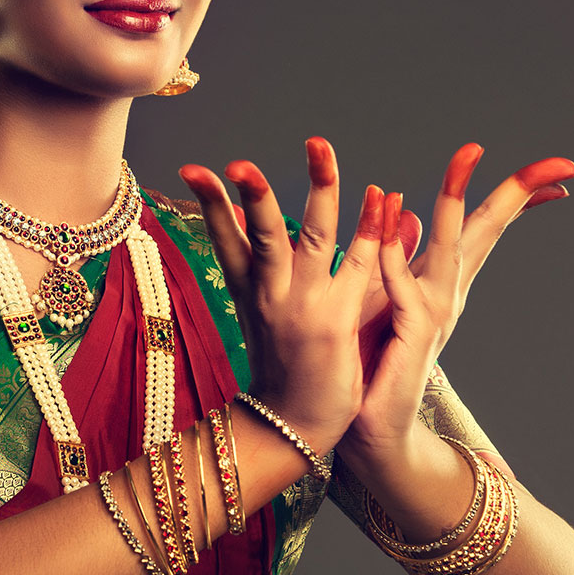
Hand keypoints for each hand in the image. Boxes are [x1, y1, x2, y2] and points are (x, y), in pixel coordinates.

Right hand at [179, 137, 383, 451]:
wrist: (294, 425)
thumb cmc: (287, 362)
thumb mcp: (272, 307)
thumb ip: (275, 257)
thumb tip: (254, 217)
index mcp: (250, 289)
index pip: (225, 237)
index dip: (210, 204)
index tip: (193, 169)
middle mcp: (271, 294)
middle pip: (262, 233)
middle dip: (253, 194)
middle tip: (241, 162)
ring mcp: (303, 308)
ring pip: (310, 238)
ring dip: (319, 191)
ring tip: (319, 149)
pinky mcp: (337, 321)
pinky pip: (358, 265)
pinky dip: (370, 230)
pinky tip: (381, 197)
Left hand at [346, 144, 573, 454]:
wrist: (373, 433)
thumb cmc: (374, 366)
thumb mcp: (383, 299)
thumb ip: (395, 255)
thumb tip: (404, 207)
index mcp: (445, 282)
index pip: (488, 228)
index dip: (521, 196)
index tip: (562, 171)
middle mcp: (449, 294)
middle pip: (488, 232)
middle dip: (518, 191)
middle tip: (562, 164)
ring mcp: (433, 315)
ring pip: (451, 248)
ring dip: (456, 201)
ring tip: (468, 158)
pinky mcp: (408, 338)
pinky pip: (402, 288)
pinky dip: (398, 252)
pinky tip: (396, 213)